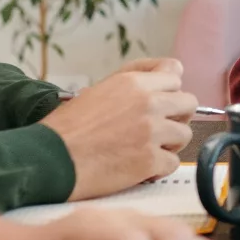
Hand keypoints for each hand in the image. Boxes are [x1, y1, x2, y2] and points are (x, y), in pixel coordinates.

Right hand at [44, 59, 197, 197]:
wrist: (50, 158)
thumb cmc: (66, 128)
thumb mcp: (96, 91)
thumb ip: (131, 85)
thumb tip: (161, 79)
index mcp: (133, 83)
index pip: (174, 71)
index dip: (170, 86)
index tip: (163, 98)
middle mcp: (147, 103)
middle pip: (189, 102)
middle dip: (177, 116)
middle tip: (159, 128)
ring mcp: (151, 132)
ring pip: (184, 134)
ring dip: (169, 144)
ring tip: (146, 149)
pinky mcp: (150, 160)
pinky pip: (173, 163)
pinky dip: (159, 169)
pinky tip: (140, 169)